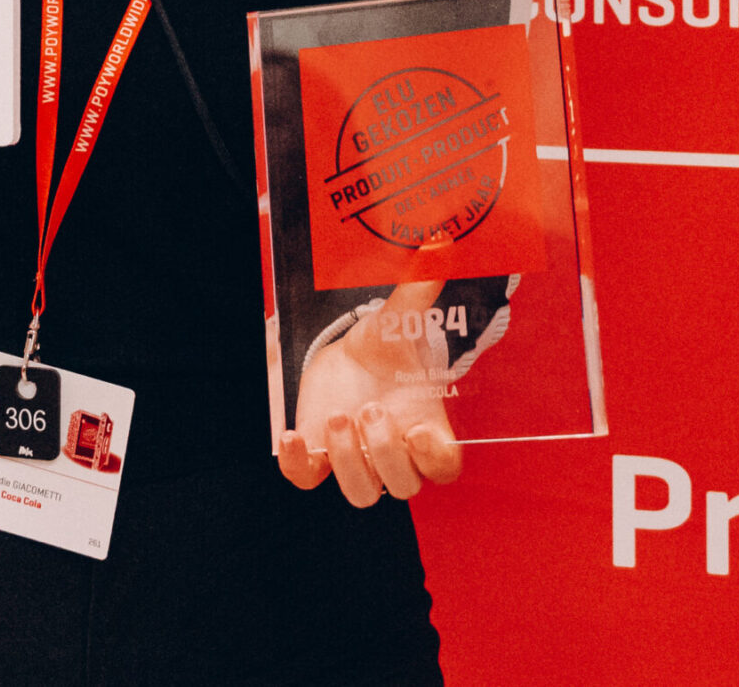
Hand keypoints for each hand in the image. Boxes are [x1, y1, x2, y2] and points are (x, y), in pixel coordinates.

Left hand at [277, 279, 464, 505]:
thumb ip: (419, 290)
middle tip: (370, 408)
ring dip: (350, 462)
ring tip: (338, 415)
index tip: (420, 430)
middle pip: (404, 485)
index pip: (445, 466)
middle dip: (385, 452)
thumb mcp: (398, 320)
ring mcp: (356, 459)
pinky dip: (298, 464)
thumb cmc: (384, 349)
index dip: (436, 458)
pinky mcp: (317, 456)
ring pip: (362, 492)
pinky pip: (308, 480)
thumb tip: (437, 245)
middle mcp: (395, 453)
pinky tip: (293, 437)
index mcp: (426, 427)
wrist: (347, 357)